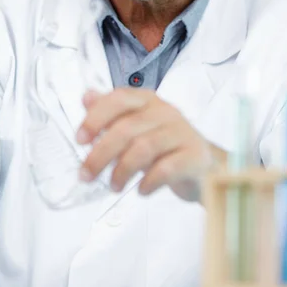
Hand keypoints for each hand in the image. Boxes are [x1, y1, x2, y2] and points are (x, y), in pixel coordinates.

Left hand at [76, 88, 224, 201]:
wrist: (206, 166)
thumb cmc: (165, 146)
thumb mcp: (136, 127)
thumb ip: (111, 113)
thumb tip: (87, 97)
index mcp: (147, 101)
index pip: (118, 99)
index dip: (96, 118)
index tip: (80, 140)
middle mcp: (165, 111)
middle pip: (126, 128)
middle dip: (100, 154)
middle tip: (86, 175)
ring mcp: (182, 132)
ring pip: (144, 148)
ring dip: (122, 171)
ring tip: (114, 185)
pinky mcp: (195, 156)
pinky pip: (166, 169)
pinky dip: (148, 182)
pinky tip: (141, 190)